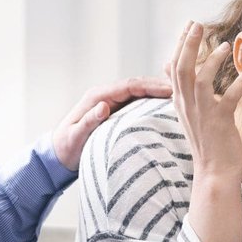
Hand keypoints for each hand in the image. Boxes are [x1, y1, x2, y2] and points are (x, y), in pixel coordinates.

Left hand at [52, 77, 172, 170]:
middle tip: (182, 90)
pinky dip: (152, 102)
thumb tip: (103, 107)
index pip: (128, 86)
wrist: (58, 155)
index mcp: (97, 97)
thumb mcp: (75, 136)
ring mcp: (112, 103)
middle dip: (159, 86)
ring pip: (139, 93)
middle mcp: (106, 96)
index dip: (150, 86)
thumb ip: (89, 122)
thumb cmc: (66, 147)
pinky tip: (166, 107)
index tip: (169, 90)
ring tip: (180, 96)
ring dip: (158, 92)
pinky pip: (137, 103)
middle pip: (137, 86)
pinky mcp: (117, 112)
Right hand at [173, 21, 241, 180]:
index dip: (181, 45)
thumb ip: (181, 89)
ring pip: (199, 80)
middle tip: (197, 24)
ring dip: (212, 61)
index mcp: (181, 102)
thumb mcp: (189, 112)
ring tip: (225, 46)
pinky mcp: (220, 123)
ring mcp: (202, 114)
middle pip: (182, 68)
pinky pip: (228, 99)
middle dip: (188, 44)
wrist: (214, 173)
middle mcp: (188, 106)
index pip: (175, 68)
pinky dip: (239, 83)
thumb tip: (167, 66)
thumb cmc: (207, 142)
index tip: (189, 26)